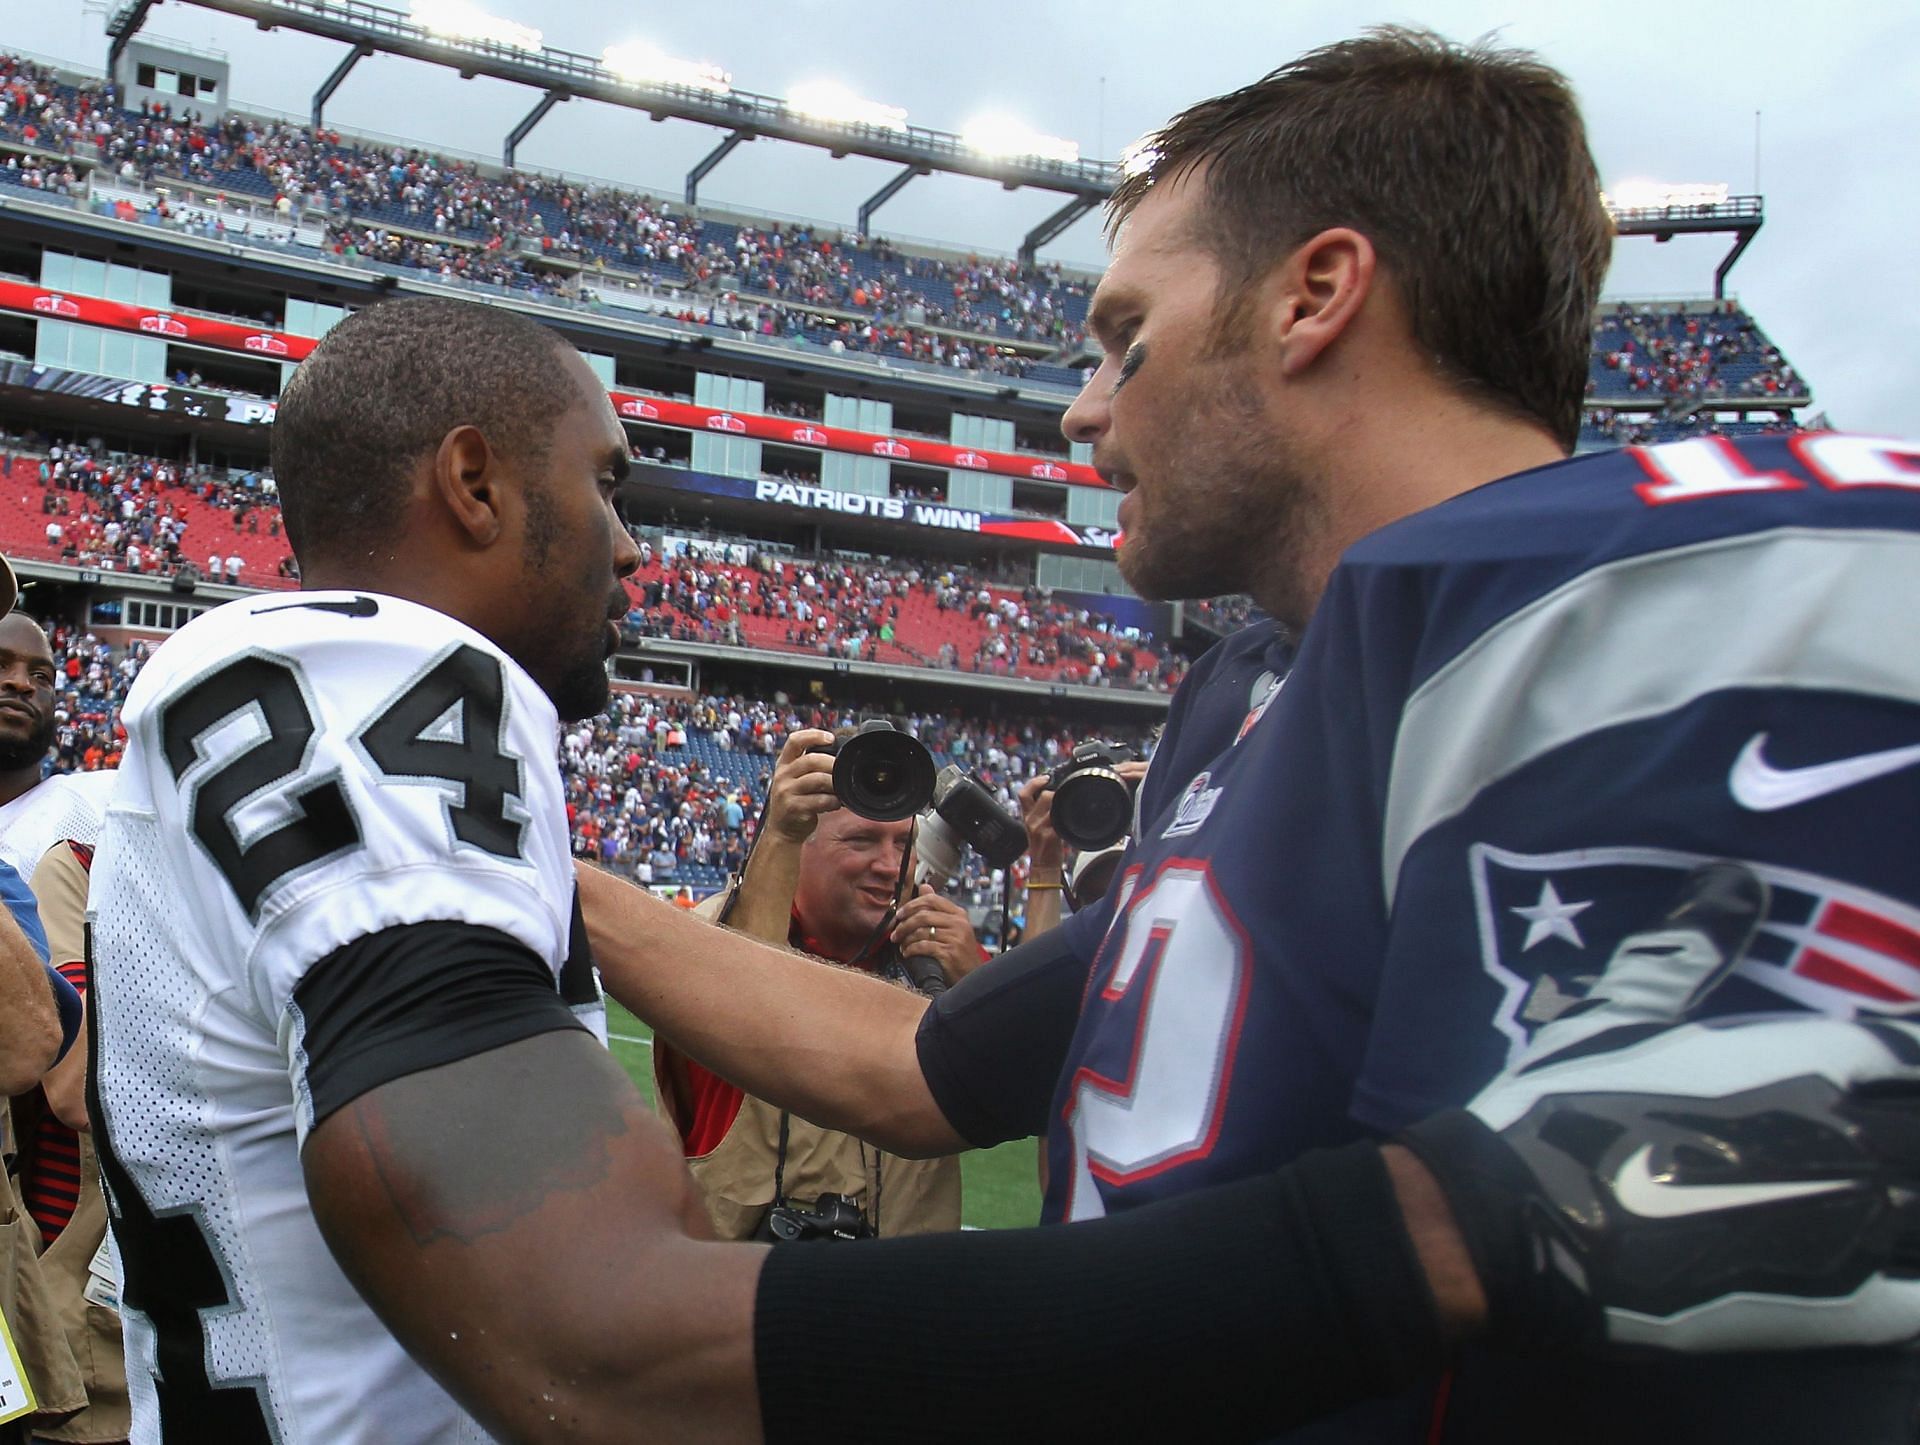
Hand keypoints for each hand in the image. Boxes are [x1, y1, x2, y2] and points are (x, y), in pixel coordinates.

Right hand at [764, 728, 839, 844]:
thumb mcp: (794, 780)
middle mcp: (782, 776)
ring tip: (841, 790)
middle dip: (832, 764)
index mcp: (784, 764)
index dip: (813, 735)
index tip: (830, 738)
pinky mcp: (794, 808)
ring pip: (818, 780)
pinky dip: (833, 801)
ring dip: (835, 784)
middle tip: (843, 772)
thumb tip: (838, 759)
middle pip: (811, 760)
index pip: (794, 741)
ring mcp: (786, 792)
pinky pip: (820, 800)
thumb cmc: (794, 802)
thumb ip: (809, 768)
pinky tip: (835, 804)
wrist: (782, 831)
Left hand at [889, 884, 983, 983]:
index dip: (912, 905)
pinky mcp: (949, 953)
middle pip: (923, 915)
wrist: (972, 975)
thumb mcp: (954, 926)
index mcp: (958, 914)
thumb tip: (924, 887)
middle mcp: (958, 923)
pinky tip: (907, 953)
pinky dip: (911, 950)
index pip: (932, 899)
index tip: (900, 913)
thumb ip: (938, 908)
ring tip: (901, 945)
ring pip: (921, 932)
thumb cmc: (961, 951)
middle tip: (895, 932)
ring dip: (906, 939)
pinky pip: (923, 946)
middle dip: (904, 924)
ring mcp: (954, 938)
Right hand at [1017, 773, 1062, 874]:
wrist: (1043, 867)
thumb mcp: (1035, 827)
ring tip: (1068, 808)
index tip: (1045, 777)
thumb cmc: (1043, 847)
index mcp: (1026, 816)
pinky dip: (1067, 818)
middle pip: (1043, 796)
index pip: (1023, 794)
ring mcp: (1040, 829)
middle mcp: (1031, 821)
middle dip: (1055, 793)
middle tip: (1063, 795)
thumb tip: (1054, 796)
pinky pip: (1060, 821)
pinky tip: (1072, 819)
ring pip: (1053, 806)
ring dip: (1062, 804)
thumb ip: (1041, 812)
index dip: (1034, 782)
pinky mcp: (1050, 837)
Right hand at [1406, 862, 1919, 1352]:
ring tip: (1875, 1204)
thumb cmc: (1568, 1107)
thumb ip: (1688, 948)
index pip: (1910, 1052)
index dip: (1897, 1066)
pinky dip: (1909, 1280)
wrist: (1523, 1223)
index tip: (1874, 1081)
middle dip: (1903, 1128)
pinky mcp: (1852, 1309)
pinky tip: (1882, 1271)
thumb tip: (1739, 878)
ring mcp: (1860, 1225)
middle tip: (1869, 1143)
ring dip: (1908, 1202)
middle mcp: (1858, 1133)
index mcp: (1816, 1056)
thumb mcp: (1619, 1014)